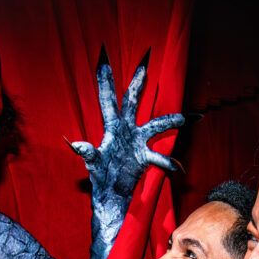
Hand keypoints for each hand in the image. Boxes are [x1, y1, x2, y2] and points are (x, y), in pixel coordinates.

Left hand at [70, 47, 184, 199]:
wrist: (111, 195)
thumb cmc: (100, 178)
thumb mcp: (93, 164)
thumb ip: (88, 153)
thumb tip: (76, 145)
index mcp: (111, 129)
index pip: (108, 102)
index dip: (105, 83)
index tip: (103, 63)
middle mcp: (126, 130)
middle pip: (132, 103)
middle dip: (137, 85)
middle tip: (143, 67)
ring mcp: (137, 142)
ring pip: (155, 126)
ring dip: (168, 121)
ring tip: (182, 119)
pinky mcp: (144, 157)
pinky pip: (159, 158)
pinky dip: (167, 163)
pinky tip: (176, 168)